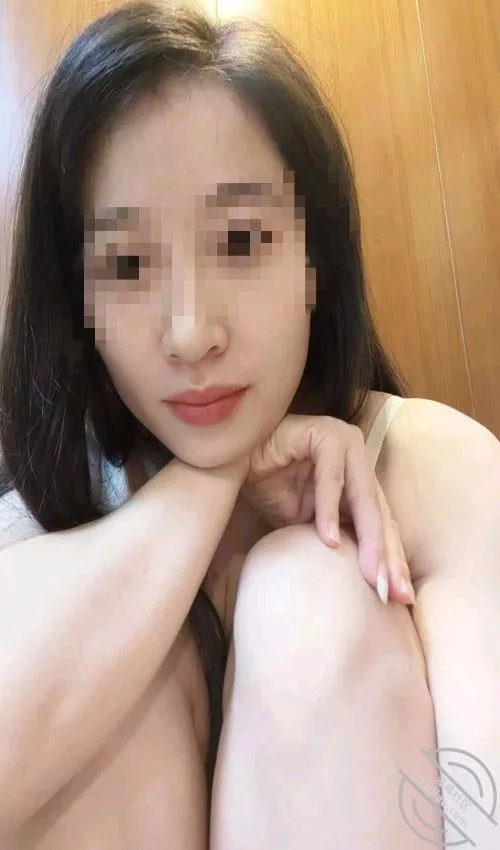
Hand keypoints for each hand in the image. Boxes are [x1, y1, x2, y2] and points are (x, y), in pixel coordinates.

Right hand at [239, 413, 414, 605]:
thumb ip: (337, 540)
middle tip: (393, 593)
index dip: (391, 560)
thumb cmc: (269, 487)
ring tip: (372, 575)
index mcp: (360, 478)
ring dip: (368, 539)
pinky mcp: (325, 434)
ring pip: (362, 497)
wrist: (234, 457)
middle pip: (379, 513)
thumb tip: (367, 583)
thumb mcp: (307, 523)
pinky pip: (331, 478)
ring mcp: (345, 442)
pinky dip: (329, 510)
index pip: (382, 523)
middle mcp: (359, 459)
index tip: (400, 599)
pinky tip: (329, 540)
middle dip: (388, 556)